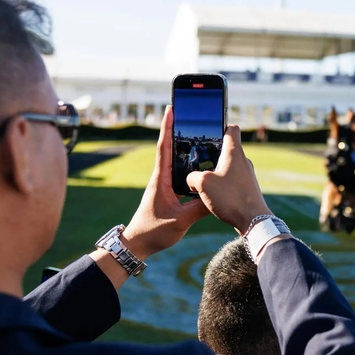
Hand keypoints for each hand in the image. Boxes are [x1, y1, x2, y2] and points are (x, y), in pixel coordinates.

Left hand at [122, 107, 209, 259]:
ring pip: (176, 161)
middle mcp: (161, 178)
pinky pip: (180, 174)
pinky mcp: (168, 193)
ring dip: (184, 146)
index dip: (167, 127)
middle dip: (178, 130)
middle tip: (188, 114)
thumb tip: (217, 195)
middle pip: (170, 148)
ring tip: (198, 133)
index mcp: (160, 179)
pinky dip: (189, 165)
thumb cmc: (154, 232)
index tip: (171, 108)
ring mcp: (164, 185)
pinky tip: (200, 165)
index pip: (164, 147)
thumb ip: (199, 208)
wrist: (138, 245)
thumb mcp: (181, 221)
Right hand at [187, 124, 270, 233]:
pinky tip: (213, 192)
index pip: (232, 129)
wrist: (252, 220)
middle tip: (198, 158)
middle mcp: (243, 161)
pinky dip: (223, 183)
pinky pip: (232, 180)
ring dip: (217, 170)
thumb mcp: (203, 184)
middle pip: (228, 148)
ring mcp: (247, 175)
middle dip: (213, 152)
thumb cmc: (230, 197)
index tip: (210, 130)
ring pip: (229, 166)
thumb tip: (191, 179)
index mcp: (234, 152)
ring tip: (203, 178)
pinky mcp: (247, 188)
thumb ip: (192, 176)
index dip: (221, 126)